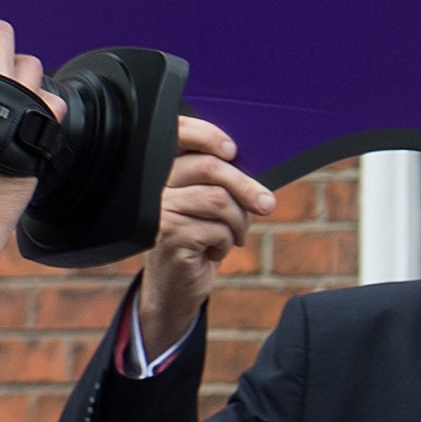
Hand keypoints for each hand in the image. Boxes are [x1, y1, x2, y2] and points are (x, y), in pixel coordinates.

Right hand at [134, 114, 272, 353]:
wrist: (176, 286)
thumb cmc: (198, 240)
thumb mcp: (211, 208)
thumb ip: (223, 184)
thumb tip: (257, 174)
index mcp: (162, 171)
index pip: (178, 135)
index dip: (206, 134)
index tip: (232, 150)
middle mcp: (154, 186)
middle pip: (210, 167)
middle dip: (247, 188)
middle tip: (267, 205)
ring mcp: (157, 209)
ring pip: (219, 200)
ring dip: (238, 223)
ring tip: (232, 237)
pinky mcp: (167, 234)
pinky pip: (217, 229)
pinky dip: (226, 243)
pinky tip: (212, 251)